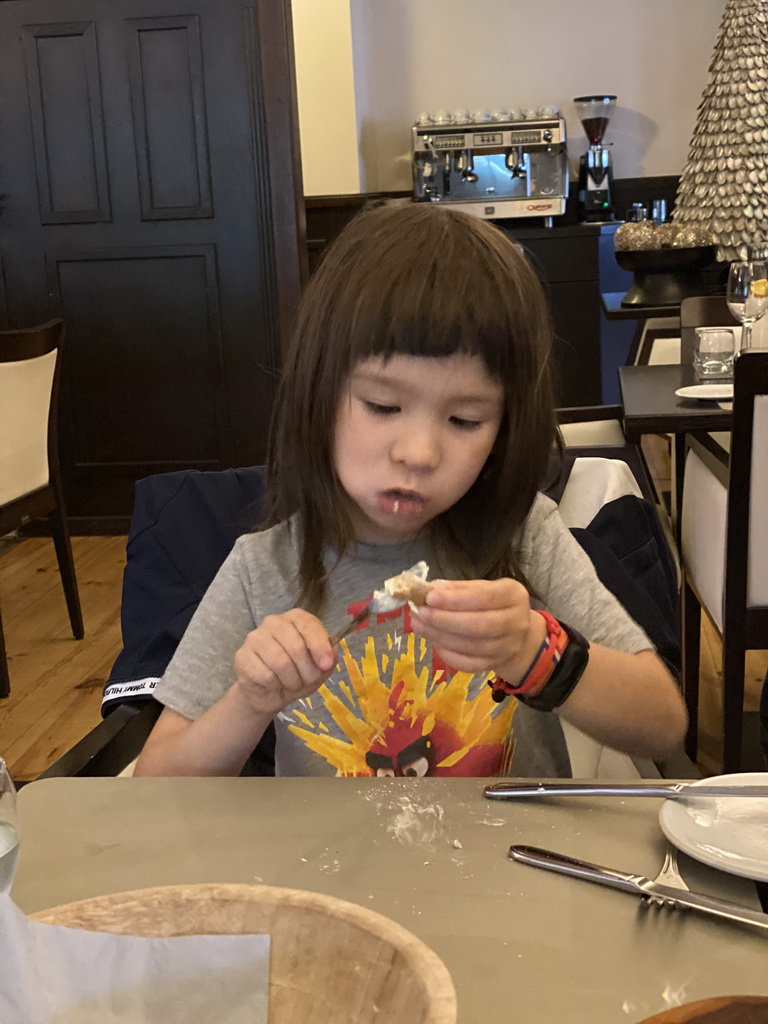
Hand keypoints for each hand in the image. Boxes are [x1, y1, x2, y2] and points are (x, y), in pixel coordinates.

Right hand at [232, 609, 335, 715]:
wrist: (269, 693)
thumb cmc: (296, 674)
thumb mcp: (319, 669)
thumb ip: (328, 659)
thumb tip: (330, 656)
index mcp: (296, 618)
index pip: (309, 625)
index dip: (320, 646)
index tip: (325, 664)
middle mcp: (274, 622)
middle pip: (296, 646)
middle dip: (307, 671)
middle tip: (306, 681)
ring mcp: (255, 637)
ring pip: (281, 662)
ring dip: (292, 681)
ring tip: (291, 684)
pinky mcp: (242, 656)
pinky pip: (265, 675)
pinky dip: (275, 686)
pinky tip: (273, 684)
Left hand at [411, 578, 546, 682]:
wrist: (515, 633)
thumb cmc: (493, 605)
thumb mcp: (481, 588)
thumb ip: (456, 589)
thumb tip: (429, 589)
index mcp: (513, 596)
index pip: (485, 597)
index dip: (456, 599)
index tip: (430, 597)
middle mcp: (516, 622)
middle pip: (479, 625)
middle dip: (445, 620)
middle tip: (420, 613)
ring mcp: (508, 647)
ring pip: (471, 646)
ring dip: (441, 636)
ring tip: (419, 625)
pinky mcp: (496, 664)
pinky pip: (468, 664)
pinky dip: (448, 654)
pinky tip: (434, 641)